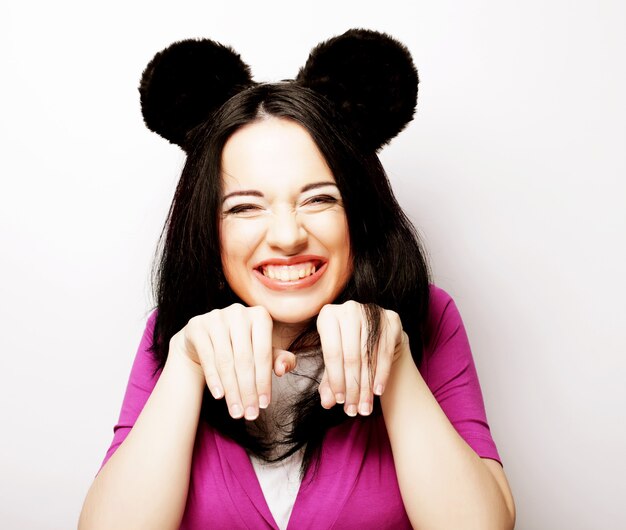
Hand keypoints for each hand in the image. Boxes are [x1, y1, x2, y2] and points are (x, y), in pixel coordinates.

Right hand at [169, 303, 295, 420]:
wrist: (204, 338)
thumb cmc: (240, 346)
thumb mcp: (262, 351)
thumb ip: (279, 359)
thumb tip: (283, 369)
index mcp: (260, 315)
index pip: (264, 353)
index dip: (265, 381)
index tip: (264, 405)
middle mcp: (239, 312)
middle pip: (244, 359)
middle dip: (248, 391)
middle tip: (249, 414)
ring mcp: (216, 317)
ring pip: (226, 361)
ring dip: (232, 390)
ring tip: (236, 412)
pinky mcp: (197, 325)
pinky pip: (208, 357)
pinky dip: (214, 379)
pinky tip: (220, 396)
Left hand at [316, 301, 407, 416]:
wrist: (376, 333)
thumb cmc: (348, 348)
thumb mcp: (334, 362)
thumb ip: (329, 382)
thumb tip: (327, 402)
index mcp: (328, 315)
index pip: (332, 353)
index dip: (336, 380)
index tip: (339, 401)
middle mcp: (349, 309)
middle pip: (351, 356)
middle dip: (352, 387)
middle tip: (353, 410)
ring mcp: (371, 311)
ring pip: (368, 356)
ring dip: (366, 386)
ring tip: (364, 407)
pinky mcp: (391, 318)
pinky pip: (385, 352)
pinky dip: (381, 374)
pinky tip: (377, 391)